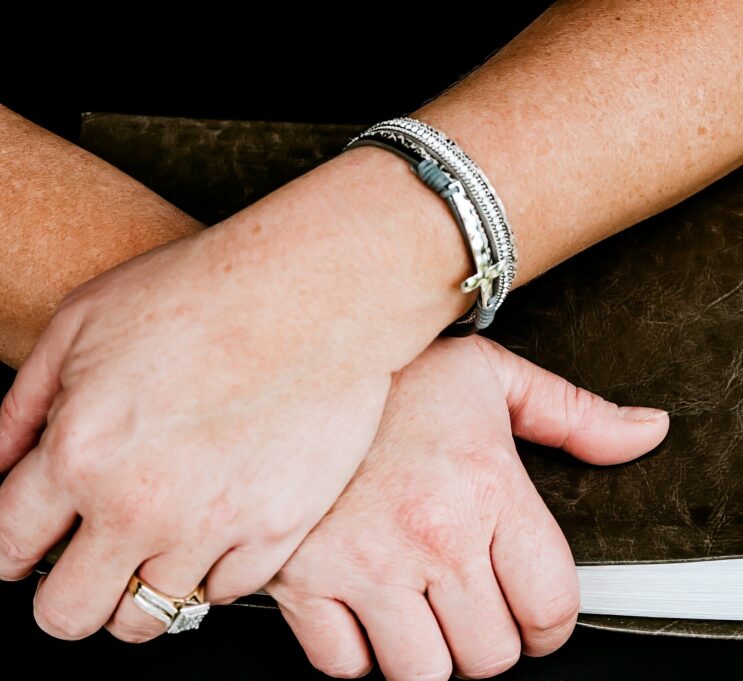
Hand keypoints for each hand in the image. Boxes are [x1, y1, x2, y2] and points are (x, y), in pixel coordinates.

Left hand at [0, 200, 427, 640]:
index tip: (28, 548)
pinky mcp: (278, 529)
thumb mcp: (82, 321)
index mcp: (82, 452)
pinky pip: (224, 590)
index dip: (11, 552)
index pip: (9, 548)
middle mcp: (143, 504)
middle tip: (88, 562)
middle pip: (70, 613)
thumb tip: (0, 464)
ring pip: (150, 616)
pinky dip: (213, 566)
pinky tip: (218, 519)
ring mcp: (215, 525)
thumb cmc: (209, 292)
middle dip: (67, 594)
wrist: (317, 293)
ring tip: (160, 540)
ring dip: (143, 583)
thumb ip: (25, 405)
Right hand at [267, 336, 668, 679]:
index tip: (536, 615)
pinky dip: (361, 653)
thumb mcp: (495, 379)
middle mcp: (431, 535)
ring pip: (424, 675)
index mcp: (488, 488)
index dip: (551, 624)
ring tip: (427, 610)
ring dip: (432, 654)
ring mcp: (363, 566)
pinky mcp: (301, 584)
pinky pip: (345, 668)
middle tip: (478, 606)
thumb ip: (578, 416)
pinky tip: (370, 608)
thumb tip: (648, 432)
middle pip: (491, 656)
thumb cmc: (396, 373)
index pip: (551, 606)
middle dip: (494, 640)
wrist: (291, 358)